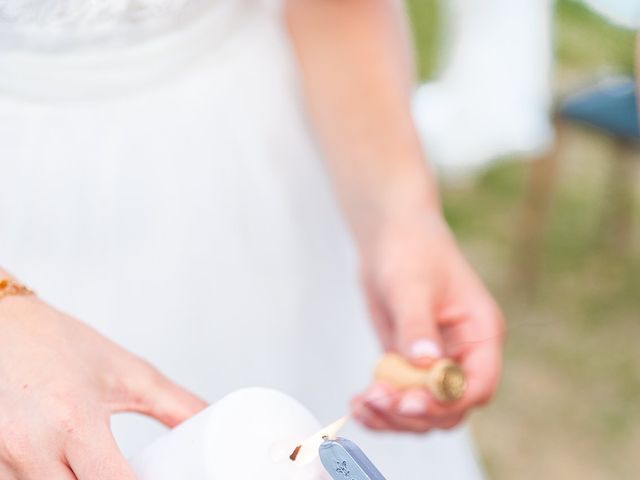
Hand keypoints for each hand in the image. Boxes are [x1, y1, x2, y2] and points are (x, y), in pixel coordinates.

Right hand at [0, 295, 205, 478]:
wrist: (1, 326)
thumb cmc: (59, 344)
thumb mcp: (126, 372)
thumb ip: (174, 404)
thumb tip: (210, 423)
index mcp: (73, 421)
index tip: (161, 478)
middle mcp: (30, 448)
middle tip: (134, 472)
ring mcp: (1, 462)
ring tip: (98, 464)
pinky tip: (70, 468)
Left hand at [352, 209, 503, 432]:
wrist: (389, 237)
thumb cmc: (410, 249)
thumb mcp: (411, 285)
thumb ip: (417, 325)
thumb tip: (425, 363)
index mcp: (480, 333)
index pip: (477, 385)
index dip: (447, 401)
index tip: (410, 402)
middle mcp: (462, 354)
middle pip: (449, 408)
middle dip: (414, 413)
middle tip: (377, 400)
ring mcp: (434, 362)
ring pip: (423, 411)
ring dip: (393, 417)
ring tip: (362, 405)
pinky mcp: (408, 363)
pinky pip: (400, 397)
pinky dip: (380, 408)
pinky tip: (357, 404)